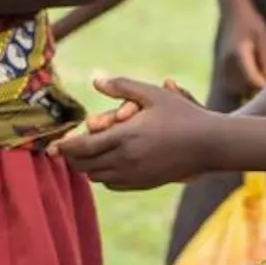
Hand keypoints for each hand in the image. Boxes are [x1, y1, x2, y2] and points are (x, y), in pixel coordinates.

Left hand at [55, 76, 219, 189]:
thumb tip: (97, 80)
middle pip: (83, 165)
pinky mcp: (143, 183)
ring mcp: (134, 175)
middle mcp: (125, 160)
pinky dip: (105, 175)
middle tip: (69, 148)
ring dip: (88, 166)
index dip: (64, 147)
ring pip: (95, 176)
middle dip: (73, 157)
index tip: (54, 145)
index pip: (81, 147)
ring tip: (89, 153)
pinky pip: (112, 184)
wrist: (210, 145)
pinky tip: (110, 162)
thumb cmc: (184, 116)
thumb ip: (123, 86)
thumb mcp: (155, 95)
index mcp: (124, 137)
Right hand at [216, 2, 265, 97]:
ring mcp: (222, 68)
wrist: (233, 15)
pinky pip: (231, 86)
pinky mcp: (221, 70)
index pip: (252, 79)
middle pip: (243, 88)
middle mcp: (227, 64)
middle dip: (257, 90)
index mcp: (239, 55)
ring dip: (248, 90)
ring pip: (236, 90)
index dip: (264, 86)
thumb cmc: (252, 24)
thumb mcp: (264, 38)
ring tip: (262, 82)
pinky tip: (253, 79)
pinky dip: (242, 87)